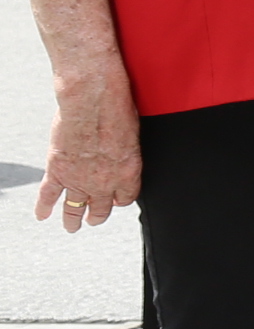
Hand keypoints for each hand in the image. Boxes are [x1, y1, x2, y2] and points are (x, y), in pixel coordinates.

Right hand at [35, 70, 139, 229]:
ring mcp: (79, 179)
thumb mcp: (134, 135)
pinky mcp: (57, 171)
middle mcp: (105, 181)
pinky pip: (49, 195)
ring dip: (73, 219)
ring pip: (75, 207)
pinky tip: (42, 216)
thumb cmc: (117, 110)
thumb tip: (125, 152)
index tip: (116, 200)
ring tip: (73, 226)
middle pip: (102, 207)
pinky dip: (44, 207)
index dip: (120, 200)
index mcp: (128, 172)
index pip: (125, 198)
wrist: (92, 102)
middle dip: (98, 215)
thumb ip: (127, 152)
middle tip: (95, 219)